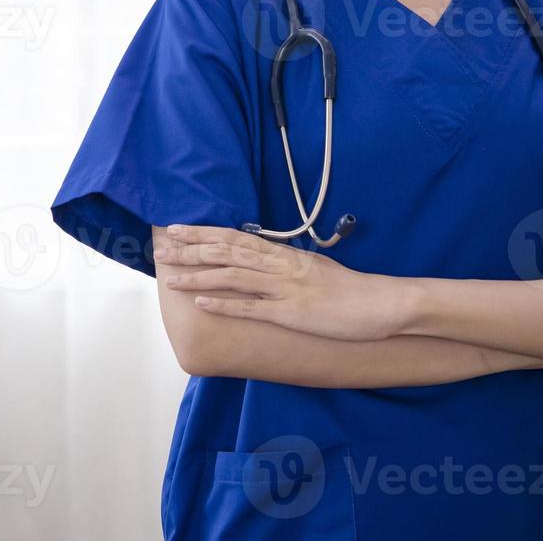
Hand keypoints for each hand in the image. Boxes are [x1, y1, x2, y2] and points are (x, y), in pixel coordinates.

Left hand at [152, 223, 409, 340]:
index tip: (177, 229)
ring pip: (233, 277)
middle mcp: (280, 266)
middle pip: (227, 252)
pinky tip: (200, 303)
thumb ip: (285, 263)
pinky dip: (224, 304)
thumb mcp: (312, 266)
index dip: (203, 233)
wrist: (381, 303)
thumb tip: (260, 258)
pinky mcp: (292, 313)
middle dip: (191, 250)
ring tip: (170, 277)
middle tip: (161, 248)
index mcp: (284, 254)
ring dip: (198, 276)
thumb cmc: (348, 288)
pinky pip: (252, 308)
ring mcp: (285, 289)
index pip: (235, 237)